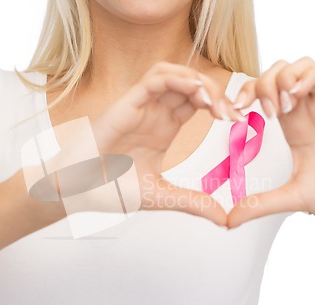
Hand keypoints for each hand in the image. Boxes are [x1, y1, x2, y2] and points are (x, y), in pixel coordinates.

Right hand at [92, 62, 241, 225]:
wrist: (75, 192)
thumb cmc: (108, 190)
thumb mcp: (160, 196)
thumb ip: (192, 203)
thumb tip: (224, 219)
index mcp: (164, 129)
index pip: (198, 104)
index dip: (221, 106)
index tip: (239, 121)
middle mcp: (155, 114)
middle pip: (191, 86)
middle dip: (216, 93)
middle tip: (233, 112)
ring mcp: (141, 107)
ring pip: (174, 75)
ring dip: (198, 82)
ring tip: (214, 102)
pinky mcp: (126, 104)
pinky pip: (154, 79)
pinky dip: (176, 79)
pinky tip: (194, 91)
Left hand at [228, 57, 314, 227]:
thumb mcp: (291, 197)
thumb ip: (260, 205)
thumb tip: (228, 222)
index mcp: (289, 125)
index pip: (260, 93)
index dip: (244, 95)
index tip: (235, 114)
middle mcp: (304, 110)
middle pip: (275, 73)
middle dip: (261, 84)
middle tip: (264, 113)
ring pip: (298, 66)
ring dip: (282, 78)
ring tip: (281, 106)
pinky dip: (305, 78)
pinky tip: (296, 99)